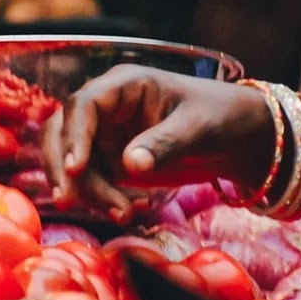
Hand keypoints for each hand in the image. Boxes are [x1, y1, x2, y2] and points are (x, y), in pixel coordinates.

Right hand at [41, 64, 274, 221]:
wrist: (238, 138)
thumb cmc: (220, 116)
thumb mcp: (198, 127)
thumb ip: (165, 143)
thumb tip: (129, 164)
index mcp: (124, 84)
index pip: (83, 105)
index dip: (74, 136)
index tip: (76, 169)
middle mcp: (107, 106)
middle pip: (62, 131)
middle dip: (63, 167)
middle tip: (68, 201)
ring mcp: (106, 134)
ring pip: (73, 162)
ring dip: (88, 191)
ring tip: (124, 214)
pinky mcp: (110, 160)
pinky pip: (91, 181)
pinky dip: (102, 199)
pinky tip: (130, 211)